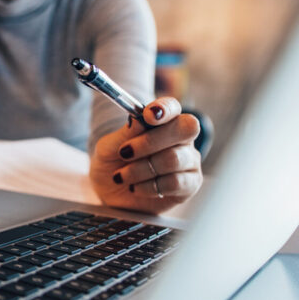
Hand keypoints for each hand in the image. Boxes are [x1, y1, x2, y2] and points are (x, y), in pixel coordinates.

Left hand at [90, 97, 201, 213]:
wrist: (111, 192)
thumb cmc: (112, 163)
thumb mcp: (108, 147)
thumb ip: (124, 134)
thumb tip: (139, 119)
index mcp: (163, 122)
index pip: (173, 107)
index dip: (164, 108)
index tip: (148, 116)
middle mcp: (181, 139)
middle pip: (185, 129)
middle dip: (151, 141)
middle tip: (125, 152)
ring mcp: (189, 161)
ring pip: (174, 158)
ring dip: (141, 169)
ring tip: (123, 175)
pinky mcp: (190, 184)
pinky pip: (175, 182)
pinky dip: (149, 186)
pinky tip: (136, 187)